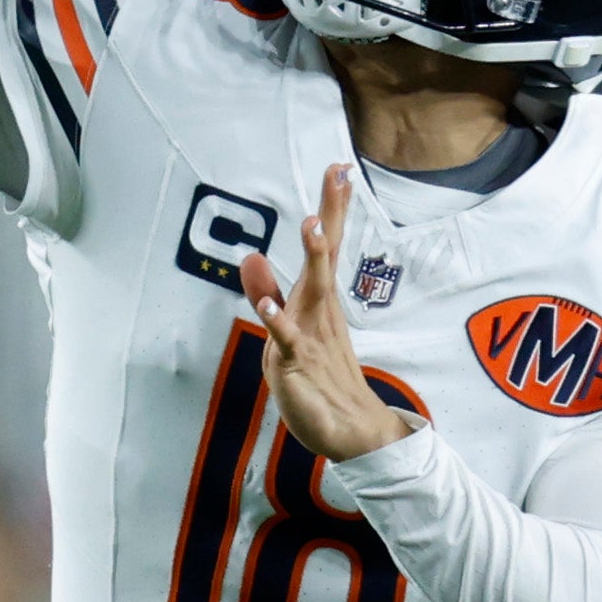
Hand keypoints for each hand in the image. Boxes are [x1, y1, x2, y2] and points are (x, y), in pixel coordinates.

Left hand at [237, 167, 418, 464]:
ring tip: (312, 224)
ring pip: (313, 291)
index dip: (333, 209)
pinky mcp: (298, 365)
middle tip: (338, 175)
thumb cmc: (319, 379)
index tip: (340, 169)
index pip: (328, 247)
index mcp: (321, 300)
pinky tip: (269, 308)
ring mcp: (312, 336)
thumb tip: (251, 258)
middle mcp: (320, 311)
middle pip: (328, 256)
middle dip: (331, 215)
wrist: (350, 431)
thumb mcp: (287, 330)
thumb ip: (269, 293)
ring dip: (314, 258)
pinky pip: (288, 341)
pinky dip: (278, 323)